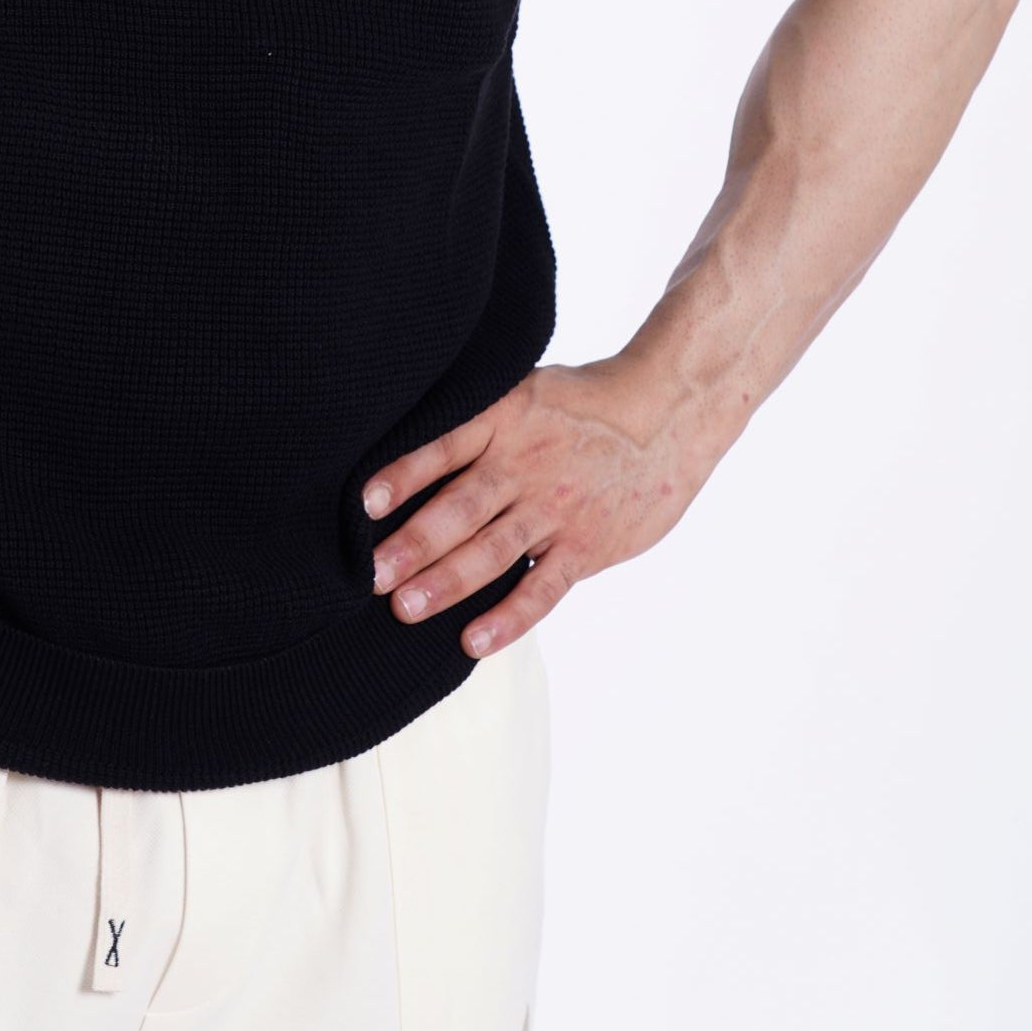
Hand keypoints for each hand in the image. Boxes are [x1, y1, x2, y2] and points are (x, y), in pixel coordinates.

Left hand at [360, 357, 713, 657]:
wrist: (666, 413)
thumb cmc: (583, 404)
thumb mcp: (526, 390)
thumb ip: (477, 419)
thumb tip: (408, 440)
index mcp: (503, 420)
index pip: (443, 447)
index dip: (403, 474)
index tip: (364, 502)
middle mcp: (524, 464)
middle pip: (459, 508)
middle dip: (411, 544)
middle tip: (369, 575)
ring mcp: (555, 508)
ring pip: (492, 550)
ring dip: (447, 582)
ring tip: (404, 608)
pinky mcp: (586, 545)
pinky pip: (542, 588)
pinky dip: (509, 617)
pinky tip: (473, 640)